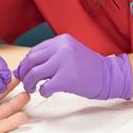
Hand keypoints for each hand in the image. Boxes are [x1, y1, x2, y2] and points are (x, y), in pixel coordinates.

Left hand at [14, 34, 132, 99]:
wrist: (109, 75)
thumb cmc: (90, 67)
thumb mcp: (70, 52)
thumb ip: (52, 55)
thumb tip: (28, 65)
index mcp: (61, 40)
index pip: (35, 50)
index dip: (25, 63)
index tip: (23, 71)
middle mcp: (61, 48)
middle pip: (31, 60)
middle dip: (24, 73)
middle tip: (24, 81)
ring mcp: (64, 62)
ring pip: (34, 73)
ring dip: (29, 83)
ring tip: (32, 88)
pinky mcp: (67, 78)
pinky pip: (45, 86)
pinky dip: (43, 91)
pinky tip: (47, 92)